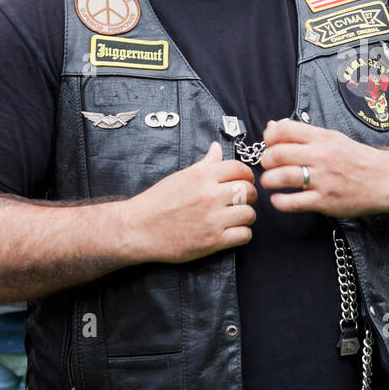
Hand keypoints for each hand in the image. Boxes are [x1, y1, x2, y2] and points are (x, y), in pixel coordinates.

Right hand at [123, 142, 255, 263]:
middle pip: (249, 191)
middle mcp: (209, 196)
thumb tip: (217, 148)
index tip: (244, 182)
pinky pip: (244, 235)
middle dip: (250, 196)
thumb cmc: (157, 202)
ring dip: (247, 216)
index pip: (240, 169)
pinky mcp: (213, 241)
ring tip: (237, 218)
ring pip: (250, 214)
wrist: (138, 229)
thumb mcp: (180, 177)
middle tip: (243, 201)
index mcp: (202, 177)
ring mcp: (212, 219)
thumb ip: (204, 164)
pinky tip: (233, 232)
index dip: (246, 175)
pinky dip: (242, 234)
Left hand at [258, 118, 386, 216]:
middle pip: (279, 154)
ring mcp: (323, 179)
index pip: (285, 130)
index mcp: (323, 138)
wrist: (385, 180)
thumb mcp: (332, 138)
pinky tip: (278, 199)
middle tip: (267, 166)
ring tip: (270, 182)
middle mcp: (322, 156)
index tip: (269, 145)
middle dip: (266, 161)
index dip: (270, 138)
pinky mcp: (325, 201)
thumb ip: (303, 134)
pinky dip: (279, 202)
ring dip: (269, 180)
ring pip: (282, 177)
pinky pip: (293, 202)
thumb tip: (273, 127)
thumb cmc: (357, 159)